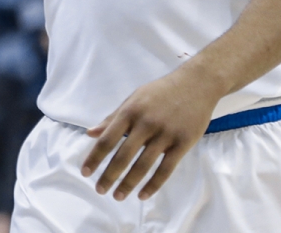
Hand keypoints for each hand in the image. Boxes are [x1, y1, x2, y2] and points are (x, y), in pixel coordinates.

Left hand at [81, 66, 220, 200]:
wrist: (196, 84)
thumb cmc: (159, 93)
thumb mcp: (133, 100)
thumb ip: (112, 119)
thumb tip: (90, 134)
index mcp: (130, 112)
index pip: (107, 139)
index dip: (95, 158)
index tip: (85, 172)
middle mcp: (146, 123)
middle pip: (123, 155)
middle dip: (109, 175)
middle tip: (100, 190)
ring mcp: (166, 134)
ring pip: (143, 165)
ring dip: (129, 183)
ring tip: (118, 196)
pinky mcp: (183, 143)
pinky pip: (166, 169)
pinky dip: (154, 184)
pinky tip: (143, 195)